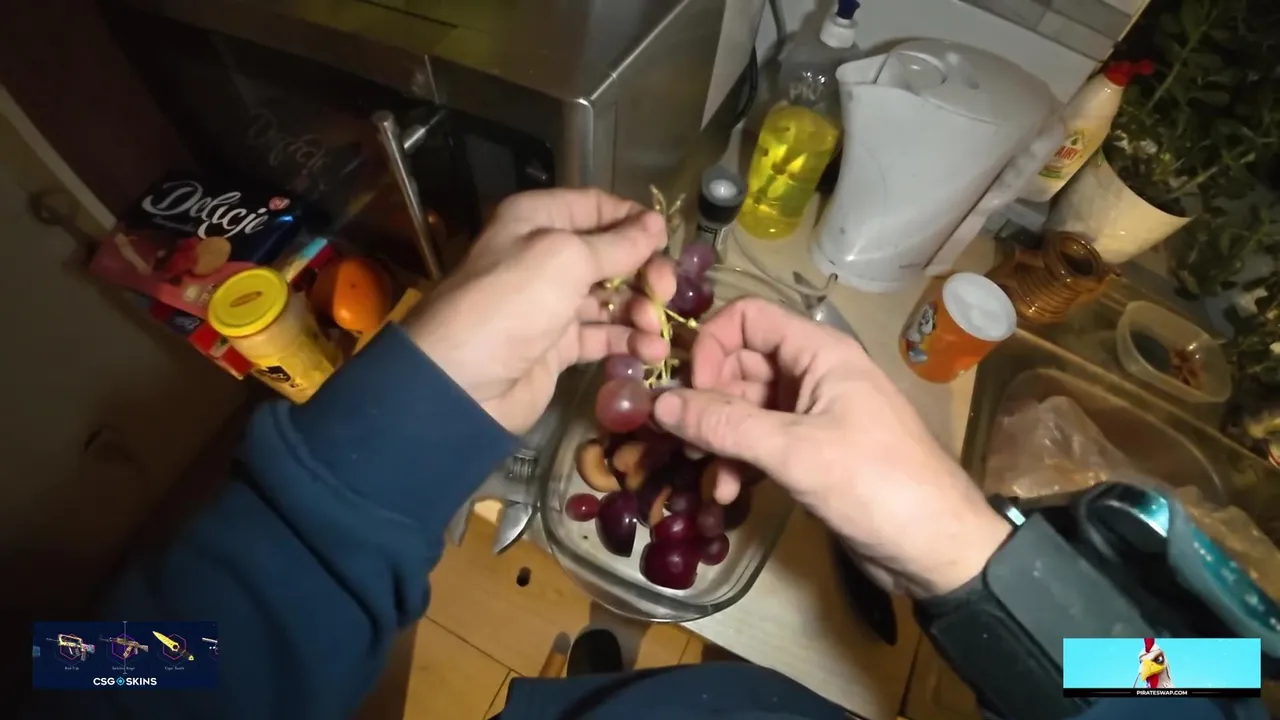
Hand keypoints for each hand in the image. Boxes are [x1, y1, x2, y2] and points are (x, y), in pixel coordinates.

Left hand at [405, 189, 676, 434]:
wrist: (463, 380)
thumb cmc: (512, 302)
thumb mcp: (566, 259)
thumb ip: (617, 244)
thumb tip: (655, 225)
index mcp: (538, 219)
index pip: (598, 207)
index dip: (635, 221)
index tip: (666, 242)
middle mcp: (546, 256)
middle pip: (611, 254)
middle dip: (644, 272)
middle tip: (665, 294)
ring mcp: (552, 303)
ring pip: (611, 298)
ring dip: (641, 311)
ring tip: (656, 331)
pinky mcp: (558, 345)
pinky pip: (602, 335)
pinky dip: (628, 341)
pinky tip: (650, 351)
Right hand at [652, 298, 1009, 597]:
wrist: (938, 549)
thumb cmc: (876, 485)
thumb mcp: (795, 451)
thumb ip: (725, 424)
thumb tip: (659, 405)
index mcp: (820, 353)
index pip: (748, 318)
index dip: (711, 346)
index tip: (691, 393)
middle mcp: (815, 374)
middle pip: (740, 364)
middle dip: (708, 401)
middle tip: (685, 442)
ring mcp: (813, 414)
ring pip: (746, 408)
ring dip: (720, 439)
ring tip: (709, 478)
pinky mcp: (812, 452)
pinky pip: (760, 442)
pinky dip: (738, 461)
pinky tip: (727, 492)